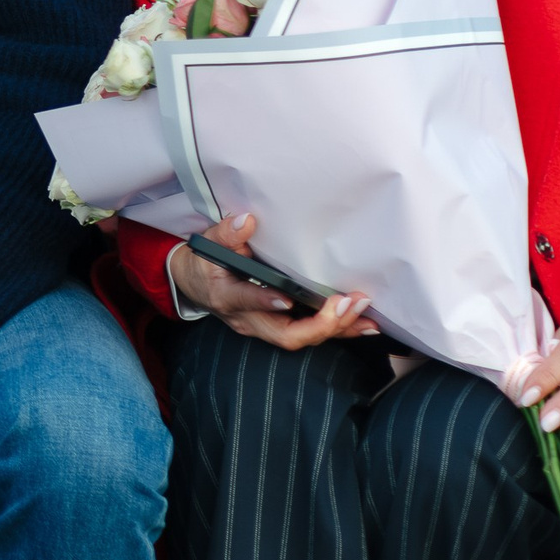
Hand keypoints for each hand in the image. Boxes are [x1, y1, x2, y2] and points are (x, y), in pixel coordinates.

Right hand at [173, 213, 378, 350]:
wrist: (195, 284)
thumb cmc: (205, 263)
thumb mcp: (208, 244)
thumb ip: (226, 234)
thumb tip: (247, 220)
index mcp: (226, 296)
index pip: (245, 301)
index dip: (265, 301)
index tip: (287, 298)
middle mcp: (248, 320)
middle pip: (285, 335)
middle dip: (320, 324)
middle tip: (346, 304)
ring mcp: (264, 328)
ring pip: (303, 338)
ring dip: (337, 328)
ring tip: (364, 315)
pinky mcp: (280, 327)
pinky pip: (311, 334)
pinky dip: (338, 330)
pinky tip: (363, 324)